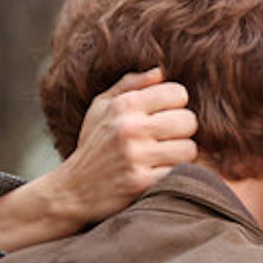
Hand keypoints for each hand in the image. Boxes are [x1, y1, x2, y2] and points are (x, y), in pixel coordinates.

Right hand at [41, 68, 198, 226]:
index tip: (164, 116)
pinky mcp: (142, 183)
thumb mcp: (101, 108)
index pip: (178, 93)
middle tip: (166, 139)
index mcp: (123, 105)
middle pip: (188, 121)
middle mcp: (130, 128)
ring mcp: (136, 157)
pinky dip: (173, 174)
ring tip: (163, 157)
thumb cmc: (93, 145)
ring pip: (189, 149)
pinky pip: (179, 172)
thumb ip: (130, 84)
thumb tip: (161, 71)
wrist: (73, 190)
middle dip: (181, 131)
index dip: (175, 105)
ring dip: (180, 155)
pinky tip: (158, 173)